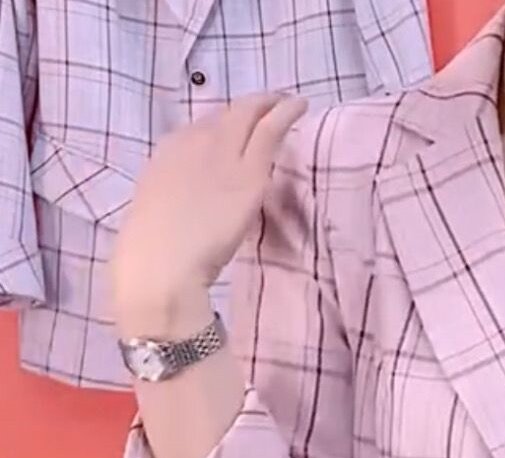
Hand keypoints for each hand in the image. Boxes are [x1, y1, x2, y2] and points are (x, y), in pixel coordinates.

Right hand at [111, 91, 307, 335]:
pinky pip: (269, 130)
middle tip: (269, 103)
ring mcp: (221, 154)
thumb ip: (180, 199)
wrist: (162, 262)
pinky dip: (286, 113)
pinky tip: (301, 106)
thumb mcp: (160, 212)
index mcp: (168, 155)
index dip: (222, 127)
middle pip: (225, 117)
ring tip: (288, 102)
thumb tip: (193, 206)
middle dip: (247, 108)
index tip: (237, 129)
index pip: (201, 130)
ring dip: (269, 105)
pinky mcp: (248, 172)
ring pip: (248, 115)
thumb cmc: (156, 253)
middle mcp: (193, 144)